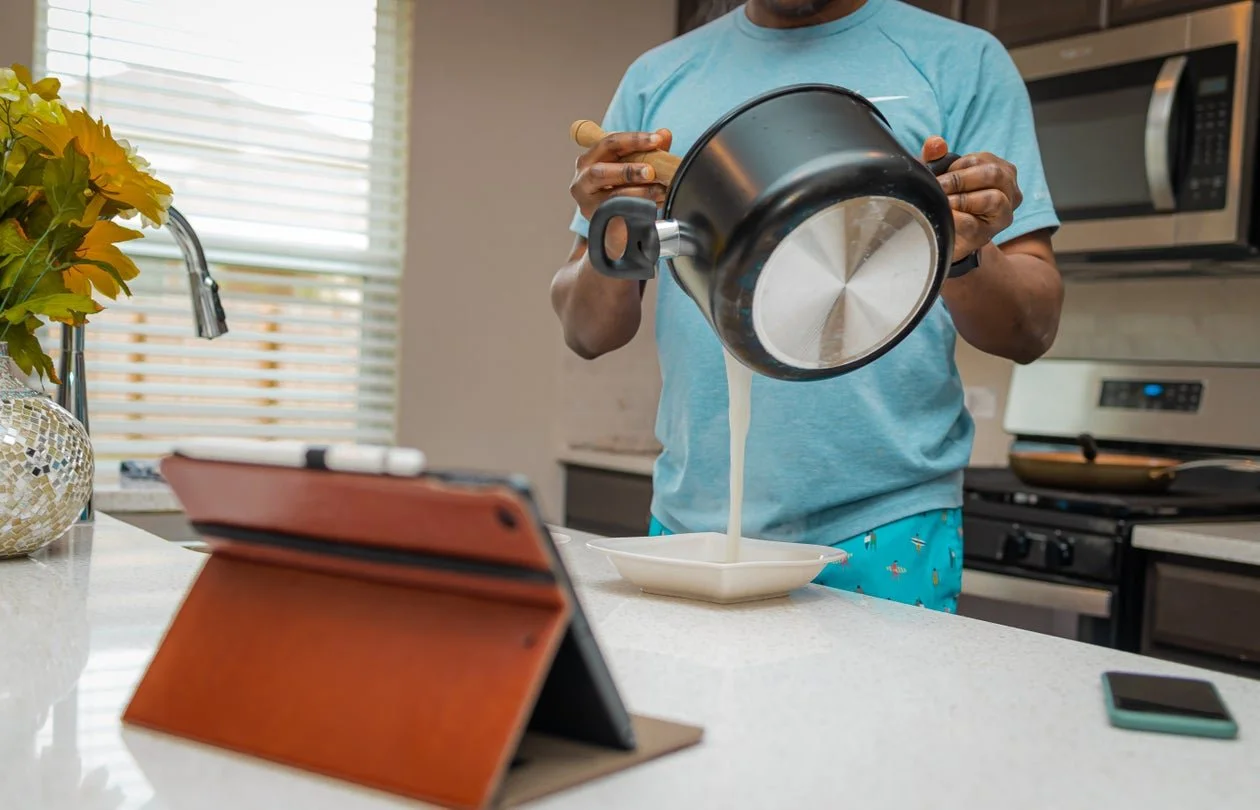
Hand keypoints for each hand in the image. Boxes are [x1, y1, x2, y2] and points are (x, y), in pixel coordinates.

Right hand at [570, 129, 672, 221]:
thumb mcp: (634, 164)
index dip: (634, 140)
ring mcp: (587, 202)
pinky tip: (652, 207)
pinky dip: (636, 209)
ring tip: (659, 191)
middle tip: (651, 172)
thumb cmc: (621, 186)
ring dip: (638, 192)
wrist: (613, 221)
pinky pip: (617, 214)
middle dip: (629, 170)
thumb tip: (664, 134)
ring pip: (610, 195)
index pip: (610, 142)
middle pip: (601, 170)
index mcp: (590, 158)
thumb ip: (649, 149)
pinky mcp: (596, 220)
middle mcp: (583, 178)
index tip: (657, 140)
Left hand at [921, 136, 1022, 262]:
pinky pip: (974, 223)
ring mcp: (1003, 215)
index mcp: (1003, 171)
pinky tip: (944, 216)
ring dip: (961, 198)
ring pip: (993, 199)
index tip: (938, 174)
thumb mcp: (940, 175)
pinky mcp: (987, 234)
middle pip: (993, 174)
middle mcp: (1011, 191)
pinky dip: (955, 218)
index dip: (958, 165)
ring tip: (942, 202)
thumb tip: (934, 143)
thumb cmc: (947, 198)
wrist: (943, 234)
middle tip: (937, 186)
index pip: (983, 159)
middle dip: (960, 179)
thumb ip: (937, 157)